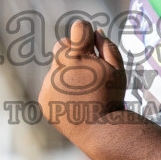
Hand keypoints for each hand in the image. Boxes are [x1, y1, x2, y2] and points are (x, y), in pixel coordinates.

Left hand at [39, 18, 126, 141]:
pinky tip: (74, 103)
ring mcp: (49, 84)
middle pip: (62, 46)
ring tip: (83, 92)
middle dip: (73, 52)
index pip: (78, 28)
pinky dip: (60, 91)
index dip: (85, 31)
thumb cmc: (111, 98)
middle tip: (87, 68)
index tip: (89, 38)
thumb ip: (107, 47)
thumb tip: (97, 32)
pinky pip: (50, 86)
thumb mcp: (117, 70)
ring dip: (67, 74)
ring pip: (56, 68)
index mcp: (78, 58)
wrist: (99, 131)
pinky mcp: (43, 99)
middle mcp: (59, 68)